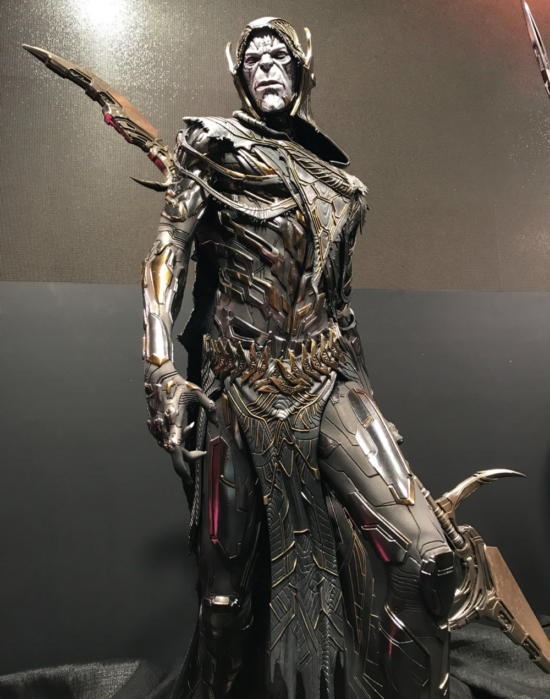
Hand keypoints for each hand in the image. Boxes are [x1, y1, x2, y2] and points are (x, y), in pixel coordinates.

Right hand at [144, 361, 215, 484]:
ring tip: (192, 427)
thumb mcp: (197, 394)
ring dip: (184, 444)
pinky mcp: (156, 426)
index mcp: (174, 424)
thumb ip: (209, 408)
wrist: (158, 378)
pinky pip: (168, 438)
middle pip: (175, 454)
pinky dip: (178, 437)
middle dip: (189, 458)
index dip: (182, 468)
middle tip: (201, 454)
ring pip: (171, 446)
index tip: (190, 479)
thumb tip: (217, 423)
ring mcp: (158, 428)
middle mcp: (164, 429)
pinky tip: (186, 425)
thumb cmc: (178, 385)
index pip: (177, 453)